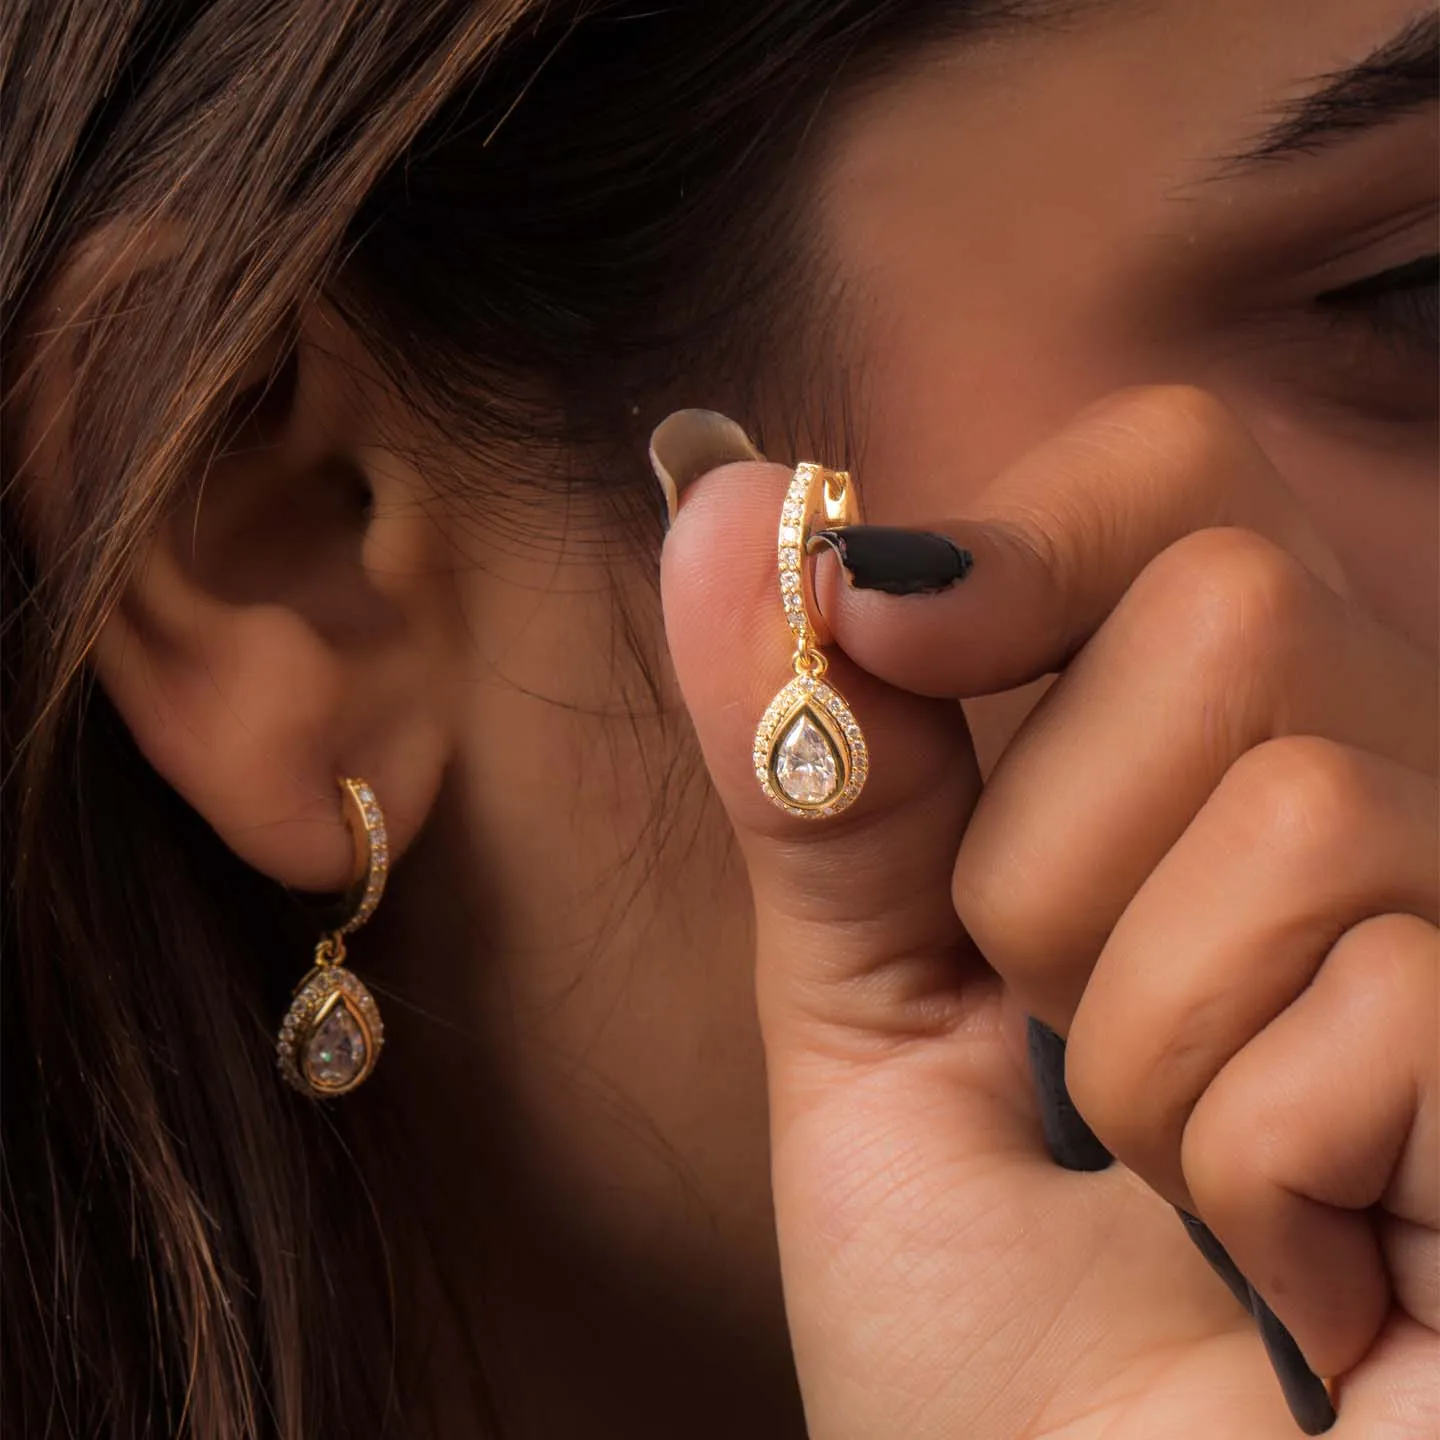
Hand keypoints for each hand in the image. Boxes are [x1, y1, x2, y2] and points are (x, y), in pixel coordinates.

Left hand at [660, 387, 1436, 1437]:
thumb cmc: (988, 1349)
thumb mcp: (867, 1025)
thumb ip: (819, 776)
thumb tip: (717, 498)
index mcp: (1223, 760)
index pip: (1177, 475)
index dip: (1023, 541)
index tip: (887, 635)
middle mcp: (1404, 799)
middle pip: (1232, 603)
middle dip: (1050, 868)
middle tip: (1065, 1046)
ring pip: (1292, 814)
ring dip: (1147, 1047)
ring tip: (1177, 1186)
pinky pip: (1383, 1000)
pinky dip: (1266, 1175)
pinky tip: (1311, 1276)